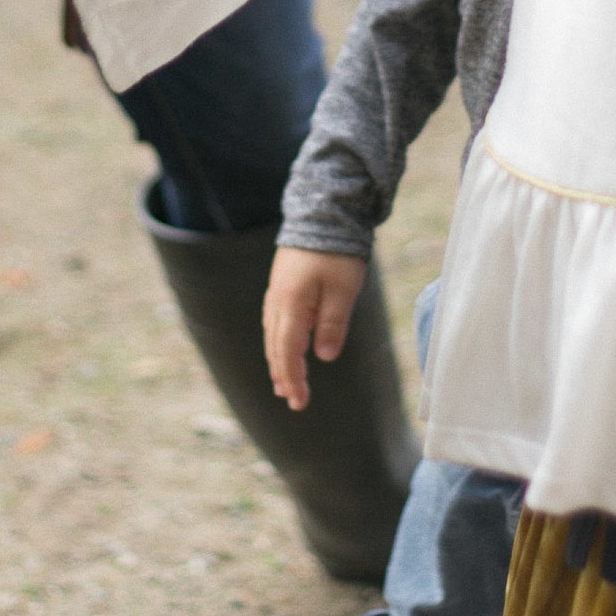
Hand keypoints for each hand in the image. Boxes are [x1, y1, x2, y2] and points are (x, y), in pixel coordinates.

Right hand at [264, 246, 368, 410]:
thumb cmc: (336, 252)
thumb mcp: (343, 290)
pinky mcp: (282, 285)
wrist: (323, 214)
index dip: (293, 379)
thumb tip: (324, 357)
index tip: (299, 401)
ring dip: (278, 361)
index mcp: (291, 306)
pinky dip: (278, 341)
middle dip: (284, 376)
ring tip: (283, 382)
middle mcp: (278, 302)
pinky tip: (283, 347)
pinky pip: (274, 322)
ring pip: (273, 336)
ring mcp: (277, 292)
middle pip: (276, 348)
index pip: (288, 353)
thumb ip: (332, 324)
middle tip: (293, 401)